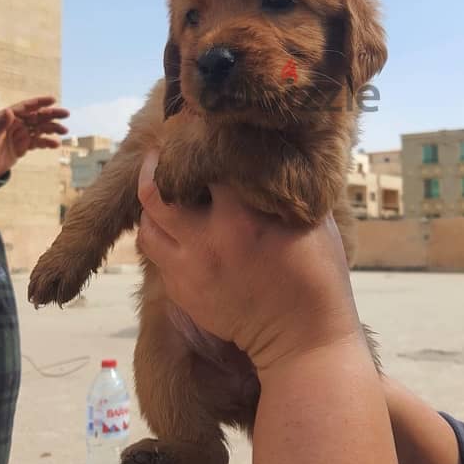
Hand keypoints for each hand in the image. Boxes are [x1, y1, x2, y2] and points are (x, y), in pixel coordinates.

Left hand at [0, 96, 68, 176]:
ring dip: (53, 128)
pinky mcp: (23, 147)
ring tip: (64, 131)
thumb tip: (9, 111)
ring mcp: (21, 135)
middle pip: (37, 116)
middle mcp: (16, 124)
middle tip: (66, 114)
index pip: (26, 107)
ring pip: (40, 129)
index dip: (39, 102)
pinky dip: (48, 143)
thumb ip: (0, 124)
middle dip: (52, 114)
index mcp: (7, 118)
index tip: (53, 100)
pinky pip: (38, 143)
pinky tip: (56, 144)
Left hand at [137, 151, 362, 372]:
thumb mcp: (312, 218)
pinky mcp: (180, 292)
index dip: (200, 137)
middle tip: (165, 150)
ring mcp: (187, 270)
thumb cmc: (318, 273)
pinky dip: (161, 231)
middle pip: (154, 189)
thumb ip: (283, 183)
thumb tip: (270, 146)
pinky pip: (155, 252)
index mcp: (241, 217)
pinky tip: (179, 224)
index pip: (205, 160)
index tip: (200, 122)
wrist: (302, 341)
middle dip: (156, 163)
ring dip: (154, 201)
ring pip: (145, 223)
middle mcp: (205, 241)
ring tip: (168, 187)